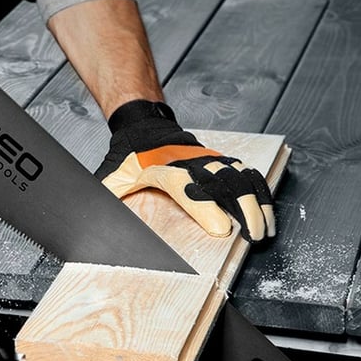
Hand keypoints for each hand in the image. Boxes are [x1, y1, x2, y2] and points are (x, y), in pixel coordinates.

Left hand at [94, 99, 275, 241]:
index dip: (205, 208)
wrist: (142, 125)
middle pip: (223, 184)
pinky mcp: (218, 160)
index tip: (221, 229)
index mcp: (162, 168)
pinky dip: (259, 191)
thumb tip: (94, 224)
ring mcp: (207, 160)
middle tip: (252, 235)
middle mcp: (190, 162)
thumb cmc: (126, 158)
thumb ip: (105, 201)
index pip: (186, 188)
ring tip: (265, 229)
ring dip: (256, 204)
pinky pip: (244, 174)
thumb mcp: (109, 179)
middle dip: (242, 210)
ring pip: (239, 178)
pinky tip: (267, 210)